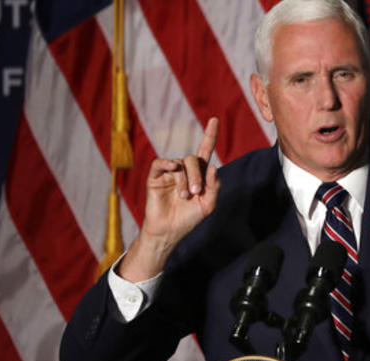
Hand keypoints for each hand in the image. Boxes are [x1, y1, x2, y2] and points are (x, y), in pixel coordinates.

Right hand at [119, 117, 220, 280]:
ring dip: (185, 180)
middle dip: (196, 176)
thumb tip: (213, 167)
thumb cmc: (189, 219)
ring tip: (184, 196)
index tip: (214, 120)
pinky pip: (161, 163)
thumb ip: (214, 187)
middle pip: (193, 159)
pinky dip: (167, 163)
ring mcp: (170, 172)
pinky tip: (172, 168)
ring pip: (180, 164)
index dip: (210, 135)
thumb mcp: (208, 205)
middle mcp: (184, 170)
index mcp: (199, 174)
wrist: (169, 231)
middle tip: (194, 193)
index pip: (205, 151)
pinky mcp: (156, 176)